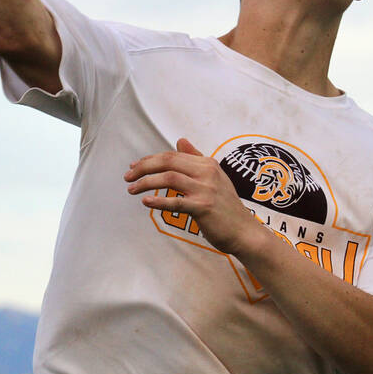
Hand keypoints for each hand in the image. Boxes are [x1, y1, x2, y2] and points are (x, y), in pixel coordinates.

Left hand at [125, 138, 263, 256]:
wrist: (245, 232)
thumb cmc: (226, 207)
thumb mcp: (214, 178)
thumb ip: (196, 159)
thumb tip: (180, 140)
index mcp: (208, 164)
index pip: (172, 155)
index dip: (150, 160)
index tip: (134, 166)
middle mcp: (207, 173)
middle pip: (168, 162)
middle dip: (144, 167)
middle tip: (128, 176)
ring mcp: (206, 190)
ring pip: (169, 178)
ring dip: (146, 183)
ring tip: (132, 189)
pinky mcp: (204, 207)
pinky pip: (176, 202)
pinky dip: (159, 201)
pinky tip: (146, 202)